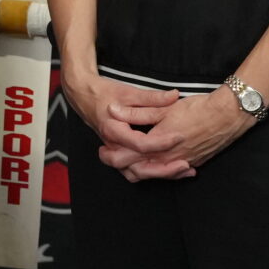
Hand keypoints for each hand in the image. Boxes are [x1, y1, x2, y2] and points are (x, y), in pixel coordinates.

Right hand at [61, 69, 185, 179]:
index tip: (180, 137)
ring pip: (134, 174)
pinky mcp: (118, 154)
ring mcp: (114, 152)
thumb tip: (174, 95)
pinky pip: (133, 171)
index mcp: (114, 130)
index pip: (140, 144)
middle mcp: (112, 145)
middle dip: (162, 169)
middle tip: (185, 164)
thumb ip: (152, 97)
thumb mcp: (129, 92)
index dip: (162, 142)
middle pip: (137, 168)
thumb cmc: (105, 93)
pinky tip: (171, 170)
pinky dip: (150, 173)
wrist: (84, 95)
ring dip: (158, 175)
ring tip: (183, 170)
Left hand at [115, 86, 253, 181]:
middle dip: (121, 166)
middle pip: (138, 171)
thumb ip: (137, 112)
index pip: (128, 156)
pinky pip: (172, 173)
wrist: (228, 116)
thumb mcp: (163, 108)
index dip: (113, 154)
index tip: (104, 149)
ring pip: (155, 174)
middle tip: (109, 157)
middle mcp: (169, 159)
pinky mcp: (194, 162)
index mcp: (158, 145)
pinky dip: (160, 171)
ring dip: (140, 169)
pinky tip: (156, 164)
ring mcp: (182, 163)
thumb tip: (113, 110)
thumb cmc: (197, 109)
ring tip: (129, 160)